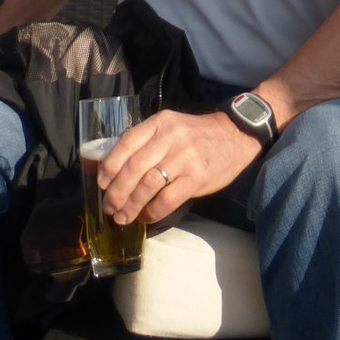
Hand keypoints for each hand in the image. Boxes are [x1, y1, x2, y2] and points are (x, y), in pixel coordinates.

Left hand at [97, 109, 260, 226]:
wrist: (237, 135)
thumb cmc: (199, 135)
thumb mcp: (172, 127)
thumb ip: (149, 143)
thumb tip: (118, 171)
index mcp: (161, 123)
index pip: (126, 143)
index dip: (109, 166)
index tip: (102, 184)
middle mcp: (171, 137)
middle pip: (133, 168)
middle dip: (117, 192)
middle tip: (110, 207)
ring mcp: (185, 157)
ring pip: (147, 185)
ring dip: (131, 205)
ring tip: (123, 217)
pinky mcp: (197, 177)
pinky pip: (167, 199)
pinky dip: (152, 212)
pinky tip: (146, 217)